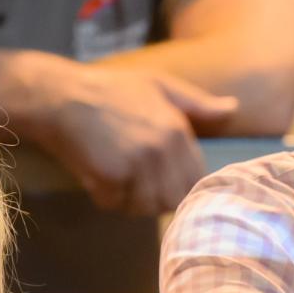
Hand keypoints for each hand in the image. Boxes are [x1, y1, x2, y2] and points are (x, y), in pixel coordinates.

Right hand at [32, 61, 237, 215]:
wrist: (60, 96)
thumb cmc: (110, 89)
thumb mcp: (159, 86)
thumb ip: (197, 102)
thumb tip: (233, 108)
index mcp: (177, 131)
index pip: (195, 180)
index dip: (179, 185)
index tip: (162, 181)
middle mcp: (161, 150)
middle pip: (173, 200)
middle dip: (156, 197)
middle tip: (135, 183)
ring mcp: (135, 165)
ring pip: (145, 207)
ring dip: (130, 200)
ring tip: (116, 178)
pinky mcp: (109, 177)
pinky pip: (115, 204)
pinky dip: (106, 197)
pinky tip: (97, 177)